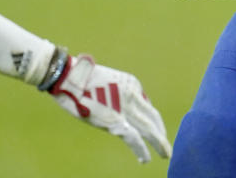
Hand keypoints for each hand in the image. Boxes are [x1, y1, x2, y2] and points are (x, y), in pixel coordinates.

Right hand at [49, 54, 170, 162]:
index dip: (152, 121)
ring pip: (149, 129)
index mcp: (132, 84)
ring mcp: (126, 108)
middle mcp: (133, 95)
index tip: (154, 131)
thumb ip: (116, 95)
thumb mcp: (106, 81)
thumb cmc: (81, 78)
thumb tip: (116, 108)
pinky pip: (134, 138)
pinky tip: (145, 159)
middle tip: (166, 146)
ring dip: (158, 143)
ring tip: (165, 154)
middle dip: (160, 133)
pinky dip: (141, 149)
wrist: (69, 76)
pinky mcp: (115, 120)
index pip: (147, 106)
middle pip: (153, 118)